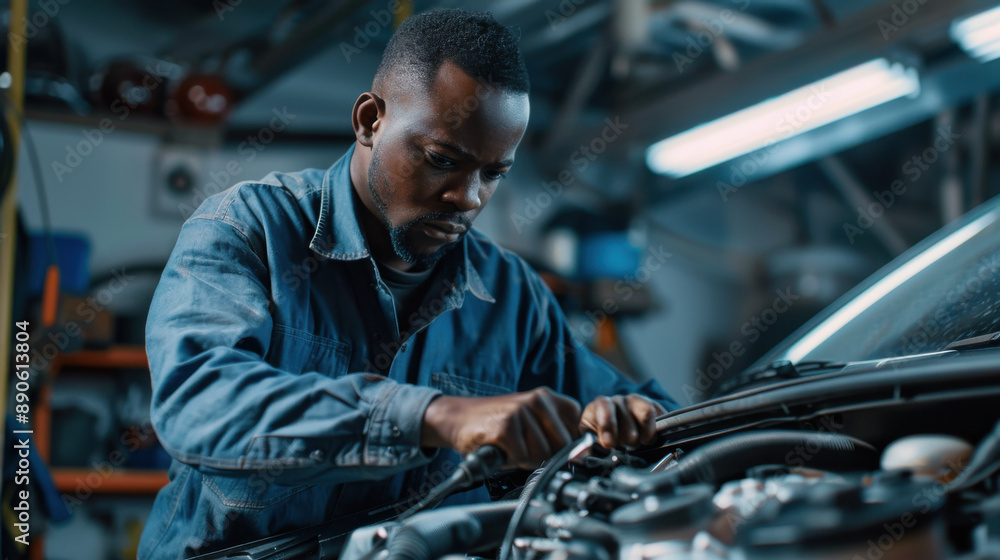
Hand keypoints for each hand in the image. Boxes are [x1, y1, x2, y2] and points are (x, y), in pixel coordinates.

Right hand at [421, 387, 581, 469]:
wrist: (458, 419)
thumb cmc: (498, 425)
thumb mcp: (532, 421)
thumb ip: (556, 434)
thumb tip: (581, 455)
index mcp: (549, 398)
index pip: (577, 432)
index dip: (563, 447)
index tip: (547, 445)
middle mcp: (538, 400)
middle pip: (562, 447)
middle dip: (544, 456)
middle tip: (523, 447)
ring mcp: (521, 412)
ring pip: (542, 455)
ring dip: (524, 458)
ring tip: (510, 445)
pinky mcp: (506, 427)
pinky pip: (522, 458)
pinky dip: (510, 460)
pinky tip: (500, 448)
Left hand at [579, 394, 665, 449]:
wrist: (617, 439)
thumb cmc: (603, 441)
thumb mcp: (592, 444)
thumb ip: (588, 449)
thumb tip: (585, 457)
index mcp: (598, 407)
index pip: (603, 406)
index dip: (607, 423)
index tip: (609, 443)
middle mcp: (617, 400)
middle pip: (626, 412)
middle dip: (627, 435)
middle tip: (628, 447)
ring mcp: (636, 401)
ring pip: (646, 411)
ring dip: (645, 432)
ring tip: (642, 443)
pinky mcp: (652, 406)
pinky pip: (659, 414)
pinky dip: (658, 429)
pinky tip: (652, 438)